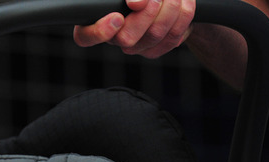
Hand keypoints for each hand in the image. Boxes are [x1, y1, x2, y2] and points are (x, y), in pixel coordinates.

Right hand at [73, 0, 194, 58]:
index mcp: (98, 20)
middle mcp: (115, 37)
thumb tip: (135, 3)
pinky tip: (182, 3)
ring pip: (154, 35)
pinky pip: (172, 38)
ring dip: (170, 9)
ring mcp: (137, 47)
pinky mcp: (156, 49)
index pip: (86, 36)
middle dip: (148, 12)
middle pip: (127, 38)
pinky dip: (182, 16)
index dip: (100, 31)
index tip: (117, 17)